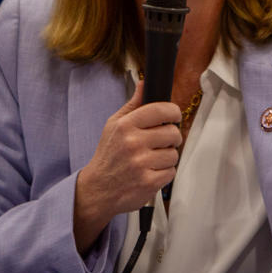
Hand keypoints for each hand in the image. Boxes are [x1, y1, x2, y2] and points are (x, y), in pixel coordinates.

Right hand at [73, 81, 181, 253]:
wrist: (97, 189)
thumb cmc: (108, 156)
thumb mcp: (114, 125)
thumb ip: (133, 104)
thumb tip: (144, 83)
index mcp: (126, 125)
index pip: (162, 110)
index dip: (173, 112)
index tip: (173, 117)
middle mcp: (134, 143)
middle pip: (173, 132)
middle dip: (170, 138)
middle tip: (160, 142)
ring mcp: (141, 164)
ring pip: (174, 153)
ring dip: (167, 157)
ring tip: (152, 159)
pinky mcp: (148, 182)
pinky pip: (171, 171)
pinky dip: (164, 173)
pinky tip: (151, 171)